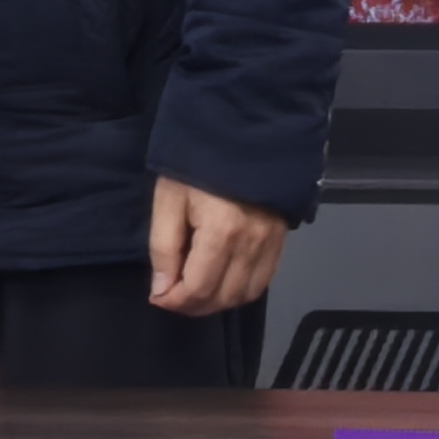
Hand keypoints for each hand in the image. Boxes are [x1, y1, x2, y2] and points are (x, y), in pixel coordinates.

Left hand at [147, 173, 288, 316]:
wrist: (242, 132)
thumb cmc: (197, 163)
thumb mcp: (169, 198)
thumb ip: (163, 246)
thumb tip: (162, 290)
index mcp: (221, 232)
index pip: (198, 288)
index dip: (174, 301)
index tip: (158, 296)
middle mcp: (250, 244)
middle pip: (223, 297)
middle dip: (194, 305)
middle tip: (173, 296)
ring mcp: (270, 244)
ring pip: (245, 295)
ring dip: (218, 301)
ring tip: (196, 291)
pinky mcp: (280, 240)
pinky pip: (263, 281)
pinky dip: (241, 290)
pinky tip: (223, 281)